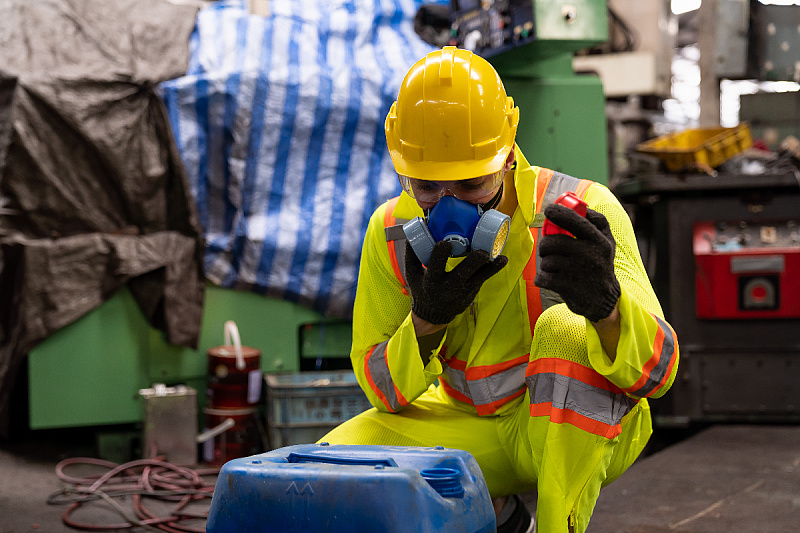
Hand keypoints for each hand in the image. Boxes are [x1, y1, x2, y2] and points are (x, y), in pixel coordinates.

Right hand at [405, 241, 507, 325]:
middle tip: (481, 252)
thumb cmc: (422, 289)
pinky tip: (502, 259)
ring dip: (489, 267)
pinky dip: (493, 269)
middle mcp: (448, 288)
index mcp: (431, 282)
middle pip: (461, 275)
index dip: (439, 256)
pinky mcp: (472, 291)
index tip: (444, 243)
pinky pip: (484, 279)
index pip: (434, 268)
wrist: (434, 314)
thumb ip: (412, 255)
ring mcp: (462, 291)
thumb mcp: (412, 275)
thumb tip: (412, 233)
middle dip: (472, 263)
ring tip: (499, 257)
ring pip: (478, 278)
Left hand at [534, 204, 620, 321]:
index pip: (574, 220)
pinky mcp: (567, 288)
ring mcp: (578, 272)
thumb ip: (596, 221)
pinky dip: (542, 278)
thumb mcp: (606, 241)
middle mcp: (590, 254)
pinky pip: (543, 277)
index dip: (558, 212)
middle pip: (553, 242)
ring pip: (546, 261)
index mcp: (599, 240)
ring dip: (546, 264)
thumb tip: (577, 203)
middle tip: (548, 249)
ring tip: (555, 267)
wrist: (605, 300)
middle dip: (545, 245)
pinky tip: (549, 279)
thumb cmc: (600, 264)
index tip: (549, 211)